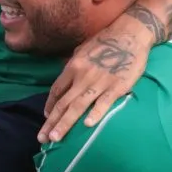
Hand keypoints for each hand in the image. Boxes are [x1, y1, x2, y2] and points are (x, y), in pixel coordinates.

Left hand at [38, 17, 151, 143]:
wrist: (129, 33)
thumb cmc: (105, 41)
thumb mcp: (82, 50)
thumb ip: (74, 65)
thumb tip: (66, 78)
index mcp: (73, 66)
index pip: (56, 90)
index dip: (50, 105)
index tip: (46, 117)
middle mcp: (82, 75)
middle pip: (63, 102)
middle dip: (51, 122)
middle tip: (42, 138)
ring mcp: (99, 81)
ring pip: (78, 106)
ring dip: (65, 123)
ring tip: (55, 138)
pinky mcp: (117, 86)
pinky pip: (104, 102)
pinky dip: (95, 113)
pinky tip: (87, 125)